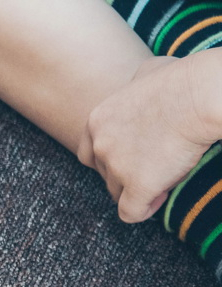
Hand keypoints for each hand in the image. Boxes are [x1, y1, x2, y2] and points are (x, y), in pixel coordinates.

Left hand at [78, 54, 221, 222]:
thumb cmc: (181, 79)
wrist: (199, 96)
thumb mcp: (145, 73)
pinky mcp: (138, 185)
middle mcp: (99, 145)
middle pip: (103, 174)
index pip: (87, 153)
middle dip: (125, 175)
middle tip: (153, 169)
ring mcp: (116, 166)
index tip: (134, 158)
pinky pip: (130, 212)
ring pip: (117, 193)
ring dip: (137, 191)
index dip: (109, 159)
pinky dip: (143, 210)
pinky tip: (158, 200)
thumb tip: (141, 83)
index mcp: (96, 120)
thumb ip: (134, 86)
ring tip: (162, 181)